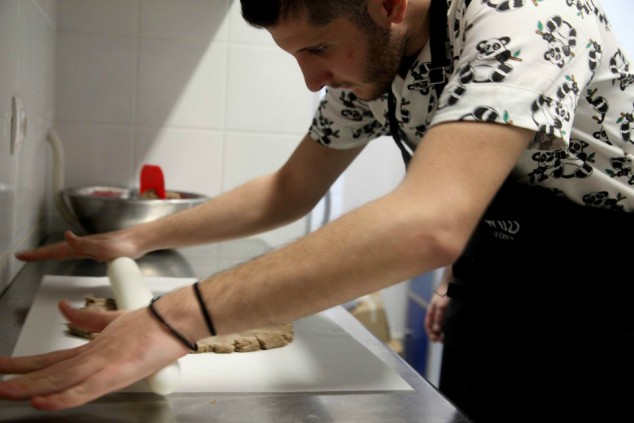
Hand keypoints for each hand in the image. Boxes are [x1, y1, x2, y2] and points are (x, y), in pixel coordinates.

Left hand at [0, 301, 188, 409]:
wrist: (176, 318)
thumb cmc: (154, 322)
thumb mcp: (115, 320)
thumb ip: (88, 318)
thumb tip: (65, 308)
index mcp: (93, 346)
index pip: (52, 358)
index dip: (24, 364)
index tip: (3, 367)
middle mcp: (93, 354)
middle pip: (49, 369)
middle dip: (19, 377)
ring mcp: (103, 363)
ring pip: (59, 379)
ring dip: (29, 387)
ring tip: (4, 391)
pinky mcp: (115, 373)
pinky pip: (83, 389)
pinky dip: (61, 397)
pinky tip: (41, 401)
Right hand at [15, 230, 141, 261]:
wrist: (142, 241)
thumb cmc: (126, 246)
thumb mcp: (104, 249)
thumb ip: (85, 244)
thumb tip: (66, 236)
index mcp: (82, 246)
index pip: (56, 250)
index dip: (38, 254)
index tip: (22, 256)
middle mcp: (85, 245)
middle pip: (58, 249)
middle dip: (40, 253)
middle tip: (24, 256)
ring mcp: (92, 247)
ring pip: (66, 250)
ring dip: (51, 252)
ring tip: (39, 255)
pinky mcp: (100, 250)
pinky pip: (77, 251)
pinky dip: (67, 252)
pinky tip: (70, 254)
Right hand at [424, 292, 449, 342]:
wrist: (451, 284)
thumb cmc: (444, 294)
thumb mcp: (441, 307)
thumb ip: (438, 318)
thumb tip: (436, 330)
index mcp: (431, 312)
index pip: (428, 325)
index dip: (430, 333)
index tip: (434, 340)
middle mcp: (435, 313)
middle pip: (433, 326)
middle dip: (436, 334)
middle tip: (440, 341)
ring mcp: (441, 312)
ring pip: (439, 324)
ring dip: (441, 331)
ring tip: (445, 338)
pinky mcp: (447, 311)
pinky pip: (445, 321)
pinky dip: (446, 327)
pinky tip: (449, 329)